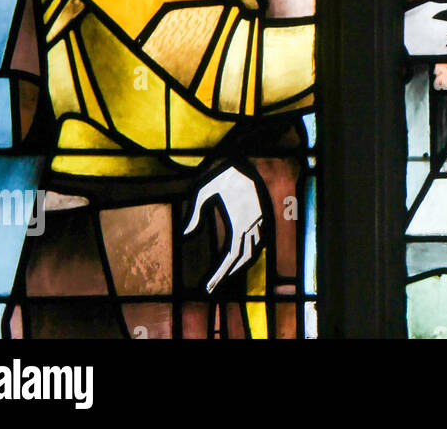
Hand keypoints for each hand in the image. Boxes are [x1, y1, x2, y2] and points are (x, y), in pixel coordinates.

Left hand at [184, 165, 264, 293]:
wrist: (253, 158)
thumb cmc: (226, 173)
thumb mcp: (204, 190)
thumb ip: (195, 213)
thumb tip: (184, 235)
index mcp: (240, 222)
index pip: (230, 256)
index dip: (220, 274)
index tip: (208, 287)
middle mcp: (253, 225)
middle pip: (243, 259)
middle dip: (227, 275)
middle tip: (211, 287)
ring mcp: (260, 220)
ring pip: (253, 251)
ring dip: (239, 265)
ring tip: (224, 274)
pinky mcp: (262, 215)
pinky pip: (258, 240)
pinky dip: (249, 252)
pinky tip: (240, 255)